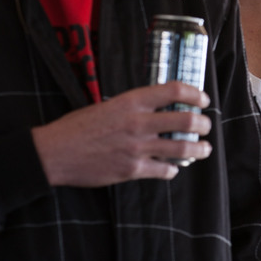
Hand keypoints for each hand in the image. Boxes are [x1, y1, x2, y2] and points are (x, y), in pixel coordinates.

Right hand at [31, 81, 211, 185]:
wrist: (54, 153)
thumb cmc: (77, 127)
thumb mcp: (107, 105)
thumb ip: (133, 107)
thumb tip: (157, 108)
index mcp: (131, 101)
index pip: (174, 91)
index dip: (195, 94)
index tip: (203, 99)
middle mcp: (138, 123)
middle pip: (185, 120)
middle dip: (203, 124)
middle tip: (206, 126)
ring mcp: (136, 148)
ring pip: (182, 148)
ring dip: (199, 149)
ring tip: (204, 149)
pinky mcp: (132, 170)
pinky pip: (164, 169)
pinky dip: (172, 169)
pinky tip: (172, 168)